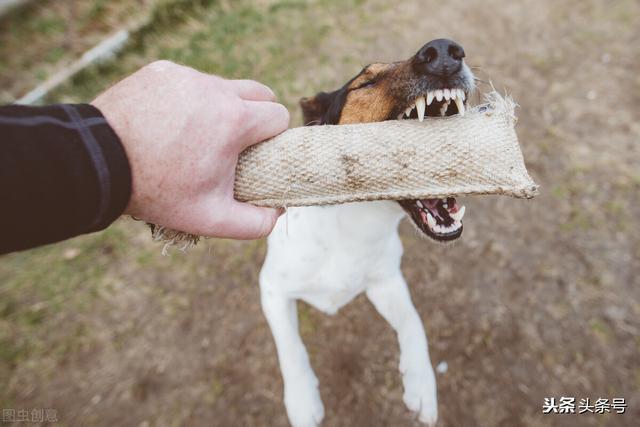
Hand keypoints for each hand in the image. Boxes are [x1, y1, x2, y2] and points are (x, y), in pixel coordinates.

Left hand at [92, 60, 288, 238]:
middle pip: (259, 92)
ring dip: (222, 107)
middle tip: (237, 143)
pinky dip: (189, 100)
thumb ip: (256, 223)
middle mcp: (214, 89)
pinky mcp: (161, 71)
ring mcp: (186, 76)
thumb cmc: (157, 192)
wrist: (98, 163)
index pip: (278, 115)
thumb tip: (278, 212)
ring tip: (199, 136)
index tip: (258, 154)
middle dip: (257, 115)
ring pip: (223, 86)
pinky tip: (171, 123)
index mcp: (234, 119)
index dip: (274, 137)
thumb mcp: (211, 219)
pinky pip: (189, 82)